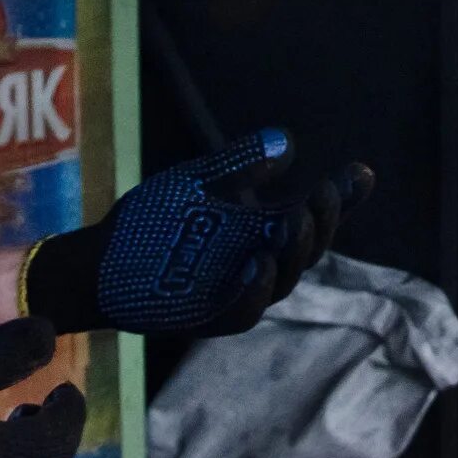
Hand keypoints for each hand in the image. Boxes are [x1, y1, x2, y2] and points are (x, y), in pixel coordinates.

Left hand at [22, 131, 370, 338]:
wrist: (96, 261)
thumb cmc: (149, 224)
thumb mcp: (198, 182)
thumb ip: (239, 164)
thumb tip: (287, 140)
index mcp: (262, 231)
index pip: (311, 214)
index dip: (341, 198)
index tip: (361, 171)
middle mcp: (258, 263)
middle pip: (306, 248)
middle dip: (322, 221)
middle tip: (323, 192)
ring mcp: (235, 292)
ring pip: (283, 279)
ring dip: (294, 251)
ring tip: (296, 217)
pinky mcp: (208, 317)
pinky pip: (242, 310)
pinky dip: (254, 290)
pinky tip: (259, 263)